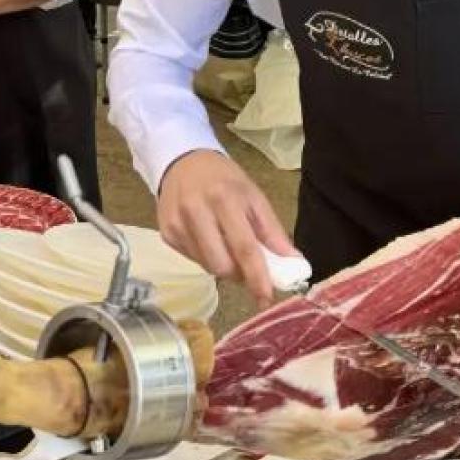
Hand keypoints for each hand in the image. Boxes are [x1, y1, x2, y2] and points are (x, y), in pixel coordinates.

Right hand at [156, 150, 296, 303]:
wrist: (182, 161)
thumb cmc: (224, 179)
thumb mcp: (254, 196)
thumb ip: (272, 231)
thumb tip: (293, 263)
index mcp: (224, 199)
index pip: (244, 247)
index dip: (257, 276)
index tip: (266, 297)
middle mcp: (196, 212)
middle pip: (221, 264)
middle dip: (239, 275)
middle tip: (249, 268)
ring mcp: (177, 224)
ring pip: (206, 266)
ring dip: (224, 267)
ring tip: (228, 248)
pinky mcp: (166, 234)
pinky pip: (193, 259)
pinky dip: (207, 258)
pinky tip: (209, 240)